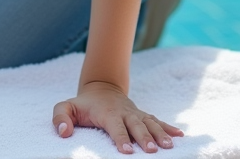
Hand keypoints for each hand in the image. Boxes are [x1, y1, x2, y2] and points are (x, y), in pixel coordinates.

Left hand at [53, 80, 183, 153]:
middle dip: (144, 138)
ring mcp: (135, 114)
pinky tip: (180, 135)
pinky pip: (157, 120)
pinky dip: (169, 127)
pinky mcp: (142, 116)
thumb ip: (60, 117)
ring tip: (168, 146)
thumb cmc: (82, 104)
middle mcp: (124, 113)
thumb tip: (63, 131)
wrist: (101, 88)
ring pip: (149, 123)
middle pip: (136, 126)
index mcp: (107, 113)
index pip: (114, 127)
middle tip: (151, 151)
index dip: (120, 138)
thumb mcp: (66, 107)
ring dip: (160, 134)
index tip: (126, 151)